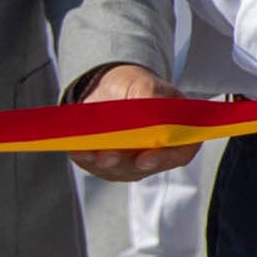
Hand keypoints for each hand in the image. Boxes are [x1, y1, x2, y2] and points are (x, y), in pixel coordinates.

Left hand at [65, 62, 199, 178]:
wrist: (110, 90)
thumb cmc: (136, 87)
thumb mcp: (147, 86)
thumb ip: (154, 99)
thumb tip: (153, 115)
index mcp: (178, 134)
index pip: (180, 154)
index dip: (164, 159)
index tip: (144, 158)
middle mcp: (158, 154)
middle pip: (145, 167)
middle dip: (125, 163)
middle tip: (109, 156)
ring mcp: (134, 163)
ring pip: (119, 169)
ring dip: (103, 162)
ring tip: (89, 151)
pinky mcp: (109, 166)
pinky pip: (96, 166)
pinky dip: (86, 158)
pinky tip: (77, 148)